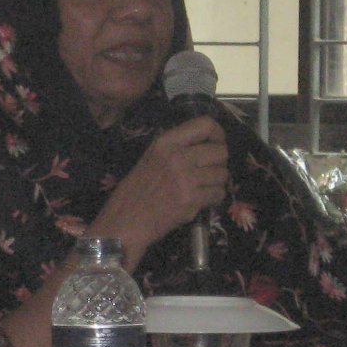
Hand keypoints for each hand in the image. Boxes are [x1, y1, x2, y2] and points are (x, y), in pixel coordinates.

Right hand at [93, 115, 228, 262]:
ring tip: (202, 188)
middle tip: (209, 171)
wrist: (124, 222)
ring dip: (216, 182)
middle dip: (219, 163)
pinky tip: (200, 201)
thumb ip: (175, 148)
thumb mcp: (149, 158)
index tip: (216, 143)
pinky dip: (213, 198)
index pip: (205, 125)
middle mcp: (178, 157)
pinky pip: (218, 193)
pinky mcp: (192, 200)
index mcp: (165, 143)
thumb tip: (204, 144)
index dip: (218, 134)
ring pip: (223, 174)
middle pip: (220, 151)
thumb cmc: (133, 191)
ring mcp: (186, 179)